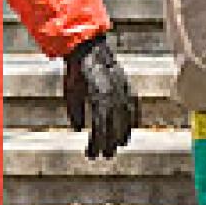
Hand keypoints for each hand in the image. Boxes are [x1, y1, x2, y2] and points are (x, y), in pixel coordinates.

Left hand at [63, 34, 138, 157]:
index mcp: (98, 98)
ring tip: (117, 146)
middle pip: (115, 128)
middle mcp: (114, 96)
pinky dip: (133, 119)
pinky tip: (131, 128)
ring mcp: (123, 91)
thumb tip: (79, 130)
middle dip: (109, 144)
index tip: (91, 155)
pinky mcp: (128, 86)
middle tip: (104, 156)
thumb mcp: (71, 94)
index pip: (100, 129)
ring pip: (127, 119)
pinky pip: (134, 107)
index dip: (96, 144)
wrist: (89, 48)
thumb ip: (75, 113)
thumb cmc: (76, 72)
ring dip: (122, 135)